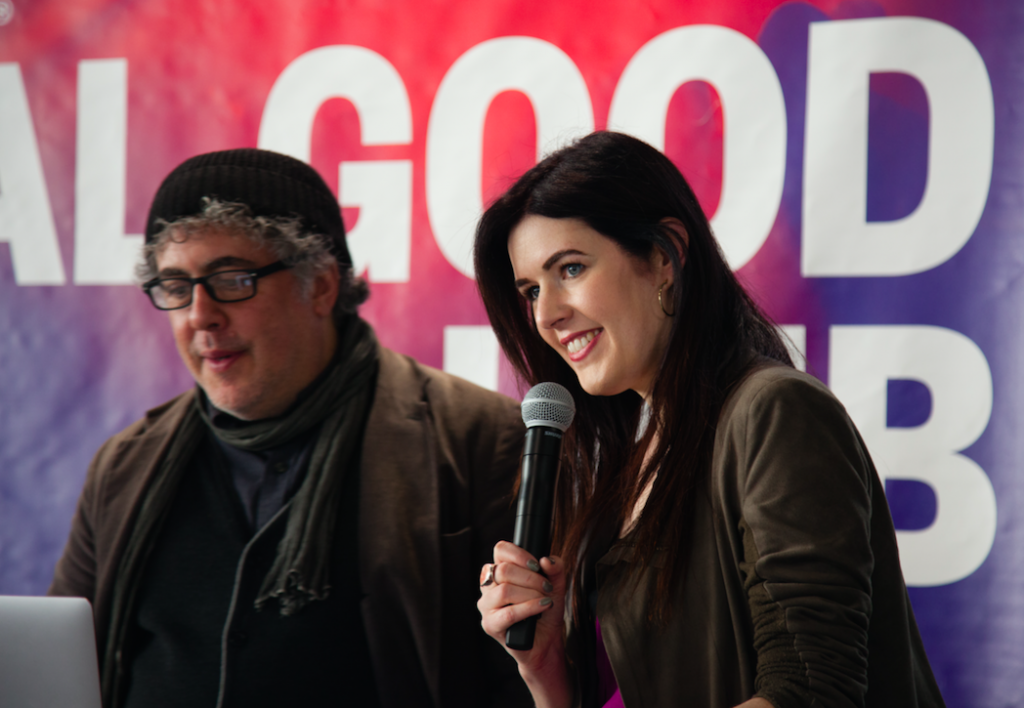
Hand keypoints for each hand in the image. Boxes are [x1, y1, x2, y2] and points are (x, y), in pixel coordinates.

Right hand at [478, 541, 571, 707]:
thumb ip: (555, 568)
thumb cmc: (545, 611)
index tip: (537, 566)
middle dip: (531, 578)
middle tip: (547, 587)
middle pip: (503, 570)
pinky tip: (542, 607)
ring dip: (531, 594)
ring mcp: (486, 606)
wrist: (546, 641)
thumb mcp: (555, 584)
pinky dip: (529, 608)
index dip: (520, 555)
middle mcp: (488, 586)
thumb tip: (547, 560)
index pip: (500, 550)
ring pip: (504, 591)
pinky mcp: (490, 625)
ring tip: (545, 600)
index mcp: (499, 571)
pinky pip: (508, 613)